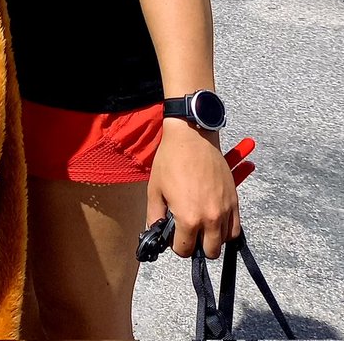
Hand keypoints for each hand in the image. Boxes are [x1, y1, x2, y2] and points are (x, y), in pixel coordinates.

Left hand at [148, 119, 239, 258]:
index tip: (173, 236)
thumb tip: (156, 231)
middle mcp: (210, 219)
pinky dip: (226, 231)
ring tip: (200, 225)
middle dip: (196, 246)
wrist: (192, 138)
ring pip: (224, 242)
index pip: (185, 249)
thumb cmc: (170, 161)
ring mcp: (225, 211)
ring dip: (212, 239)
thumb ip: (155, 215)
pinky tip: (214, 221)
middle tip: (188, 232)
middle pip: (209, 252)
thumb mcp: (154, 189)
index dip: (176, 245)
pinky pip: (236, 229)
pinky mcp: (235, 202)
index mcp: (189, 218)